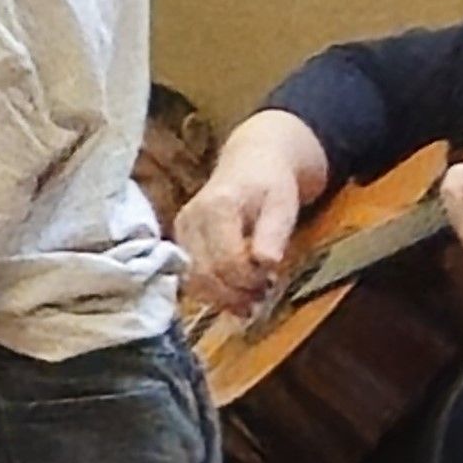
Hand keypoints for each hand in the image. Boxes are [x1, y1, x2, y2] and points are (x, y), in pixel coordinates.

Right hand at [177, 112, 326, 315]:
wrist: (251, 163)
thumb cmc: (271, 184)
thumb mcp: (283, 204)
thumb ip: (274, 232)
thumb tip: (267, 263)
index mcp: (217, 207)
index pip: (226, 260)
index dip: (248, 280)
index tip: (270, 281)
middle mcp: (191, 219)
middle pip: (205, 273)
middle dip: (234, 293)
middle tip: (261, 298)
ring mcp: (181, 230)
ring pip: (192, 280)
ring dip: (221, 297)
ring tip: (249, 299)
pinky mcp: (179, 240)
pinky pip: (189, 276)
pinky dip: (210, 291)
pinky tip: (232, 293)